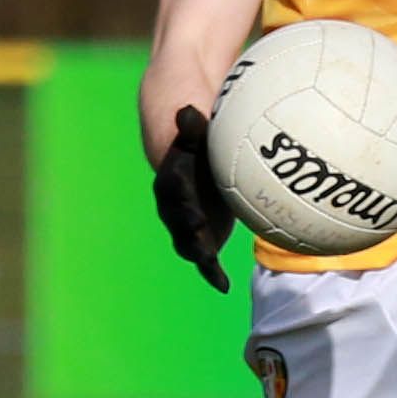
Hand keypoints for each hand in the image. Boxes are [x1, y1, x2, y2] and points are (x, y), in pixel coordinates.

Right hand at [151, 107, 232, 291]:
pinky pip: (205, 258)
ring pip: (187, 242)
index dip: (179, 196)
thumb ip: (192, 127)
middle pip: (176, 219)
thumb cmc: (202, 146)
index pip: (172, 188)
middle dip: (186, 226)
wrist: (198, 166)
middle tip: (199, 230)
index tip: (190, 202)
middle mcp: (174, 206)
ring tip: (209, 262)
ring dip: (198, 252)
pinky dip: (212, 273)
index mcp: (172, 181)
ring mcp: (186, 225)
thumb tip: (186, 111)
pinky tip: (224, 286)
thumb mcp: (197, 134)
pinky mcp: (201, 238)